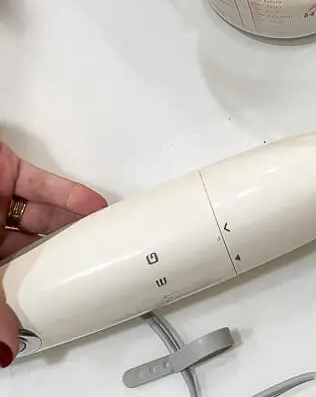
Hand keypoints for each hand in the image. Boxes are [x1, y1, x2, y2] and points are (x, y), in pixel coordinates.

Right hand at [0, 143, 106, 366]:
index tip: (52, 306)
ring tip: (98, 238)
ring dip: (69, 224)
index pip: (3, 281)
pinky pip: (44, 186)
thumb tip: (2, 351)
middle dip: (53, 257)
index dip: (23, 295)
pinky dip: (69, 196)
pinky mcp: (10, 171)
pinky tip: (91, 207)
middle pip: (25, 249)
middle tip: (85, 267)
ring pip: (40, 215)